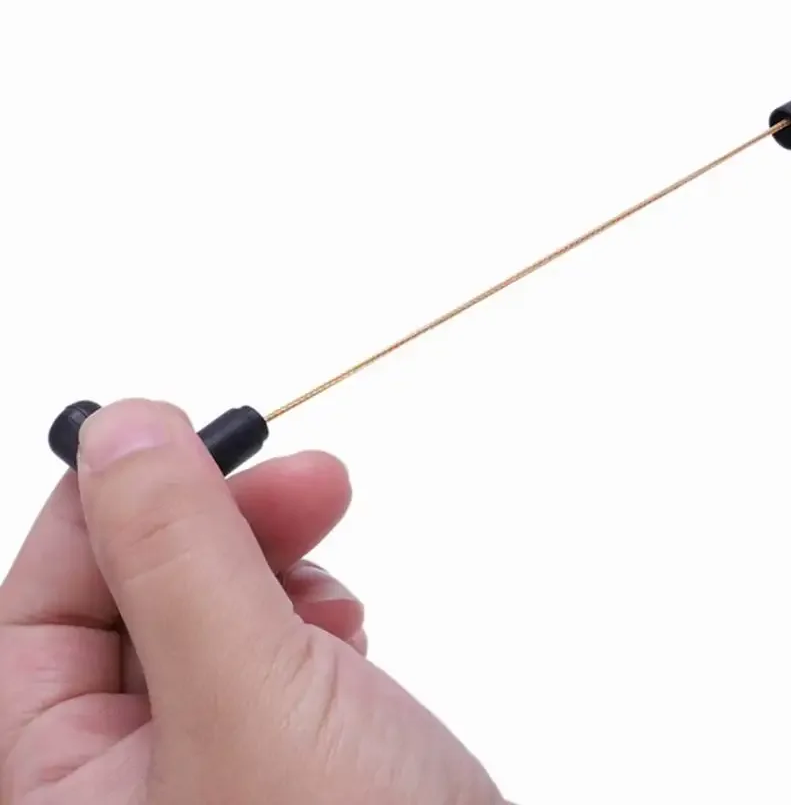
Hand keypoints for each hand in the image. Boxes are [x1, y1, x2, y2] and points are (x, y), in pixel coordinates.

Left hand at [0, 399, 502, 804]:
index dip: (113, 507)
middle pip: (126, 604)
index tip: (191, 432)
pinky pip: (258, 656)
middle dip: (219, 531)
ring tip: (336, 593)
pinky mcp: (265, 766)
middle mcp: (105, 794)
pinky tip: (345, 631)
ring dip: (270, 572)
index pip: (38, 608)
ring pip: (201, 621)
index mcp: (51, 795)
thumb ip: (176, 551)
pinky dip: (303, 620)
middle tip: (310, 479)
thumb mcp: (248, 692)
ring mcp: (190, 780)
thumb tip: (122, 428)